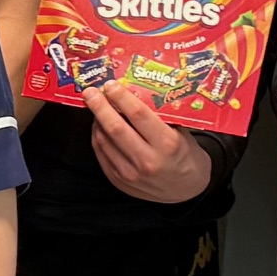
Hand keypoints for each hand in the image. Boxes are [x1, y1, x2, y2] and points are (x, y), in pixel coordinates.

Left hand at [85, 84, 213, 203]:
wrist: (186, 191)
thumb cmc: (185, 156)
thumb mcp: (182, 133)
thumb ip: (161, 116)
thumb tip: (135, 91)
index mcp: (167, 144)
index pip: (138, 115)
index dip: (121, 97)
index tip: (111, 84)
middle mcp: (147, 160)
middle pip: (115, 128)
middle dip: (100, 106)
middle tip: (90, 92)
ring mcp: (131, 173)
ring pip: (104, 141)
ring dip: (96, 120)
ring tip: (94, 106)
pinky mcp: (119, 181)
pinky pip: (101, 154)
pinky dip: (97, 136)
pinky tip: (98, 125)